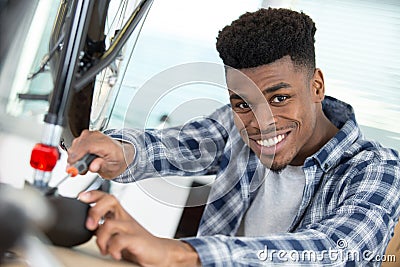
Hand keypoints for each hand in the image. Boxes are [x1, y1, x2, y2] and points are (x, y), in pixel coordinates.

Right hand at [67, 130, 134, 178]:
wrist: (120, 153)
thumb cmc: (117, 160)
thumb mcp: (112, 168)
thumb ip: (102, 167)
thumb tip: (92, 167)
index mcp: (106, 144)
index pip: (88, 146)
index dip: (77, 155)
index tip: (72, 165)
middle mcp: (98, 137)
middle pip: (79, 144)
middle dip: (74, 158)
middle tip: (77, 170)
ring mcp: (91, 135)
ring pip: (75, 144)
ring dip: (74, 156)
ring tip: (82, 166)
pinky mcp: (86, 135)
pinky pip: (75, 143)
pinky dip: (75, 153)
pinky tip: (81, 160)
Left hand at [78, 191, 200, 266]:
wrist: (160, 253)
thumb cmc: (138, 245)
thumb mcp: (118, 234)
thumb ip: (104, 229)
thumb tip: (86, 227)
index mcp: (120, 215)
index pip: (107, 197)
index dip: (94, 194)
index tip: (81, 197)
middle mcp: (125, 219)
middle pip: (110, 201)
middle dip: (94, 210)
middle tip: (90, 225)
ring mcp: (131, 228)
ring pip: (110, 223)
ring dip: (101, 239)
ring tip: (104, 249)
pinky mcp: (137, 240)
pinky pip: (120, 240)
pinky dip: (113, 248)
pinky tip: (114, 254)